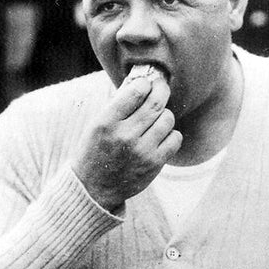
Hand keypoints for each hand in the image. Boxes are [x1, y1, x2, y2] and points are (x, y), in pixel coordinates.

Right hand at [72, 76, 181, 210]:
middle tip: (161, 87)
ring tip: (156, 117)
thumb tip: (141, 80)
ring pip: (168, 119)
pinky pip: (175, 138)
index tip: (146, 83)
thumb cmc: (96, 149)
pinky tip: (161, 135)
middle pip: (156, 103)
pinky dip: (171, 133)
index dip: (145, 83)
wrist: (93, 188)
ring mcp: (141, 151)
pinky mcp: (154, 163)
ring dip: (165, 114)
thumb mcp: (97, 124)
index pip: (135, 92)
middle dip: (162, 90)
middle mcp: (124, 136)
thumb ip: (118, 104)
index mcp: (106, 122)